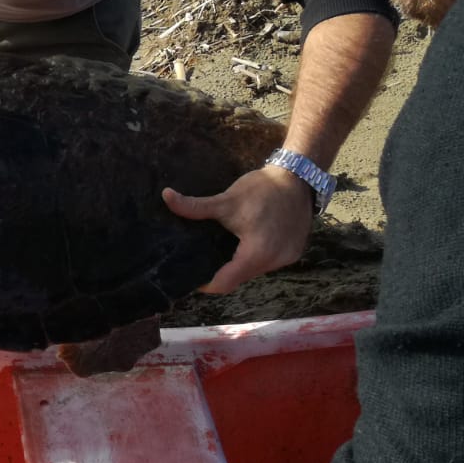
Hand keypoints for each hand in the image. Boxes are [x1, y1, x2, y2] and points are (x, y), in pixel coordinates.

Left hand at [163, 164, 312, 293]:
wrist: (298, 178)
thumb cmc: (262, 189)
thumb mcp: (226, 200)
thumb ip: (195, 207)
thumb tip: (165, 197)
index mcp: (257, 253)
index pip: (225, 283)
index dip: (205, 284)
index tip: (191, 276)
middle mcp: (275, 261)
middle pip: (239, 278)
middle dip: (220, 272)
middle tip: (202, 260)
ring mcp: (287, 259)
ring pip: (254, 272)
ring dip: (238, 265)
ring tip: (220, 251)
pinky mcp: (294, 253)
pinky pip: (268, 263)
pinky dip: (255, 258)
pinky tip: (244, 244)